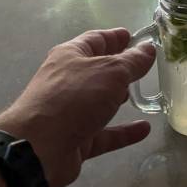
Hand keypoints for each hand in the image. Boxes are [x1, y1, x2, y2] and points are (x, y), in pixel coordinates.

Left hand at [0, 28, 154, 186]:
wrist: (38, 148)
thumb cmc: (75, 98)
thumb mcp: (111, 72)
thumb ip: (133, 61)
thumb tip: (148, 49)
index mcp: (71, 56)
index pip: (96, 40)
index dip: (116, 37)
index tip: (136, 37)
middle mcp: (69, 81)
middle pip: (98, 70)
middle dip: (119, 68)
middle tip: (144, 66)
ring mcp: (71, 112)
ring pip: (100, 101)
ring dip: (119, 98)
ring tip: (143, 93)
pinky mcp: (76, 139)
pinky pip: (105, 133)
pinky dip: (123, 131)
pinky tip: (144, 129)